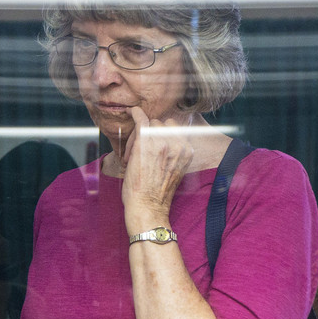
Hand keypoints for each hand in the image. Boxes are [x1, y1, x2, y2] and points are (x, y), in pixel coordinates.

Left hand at [121, 107, 193, 230]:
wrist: (148, 206)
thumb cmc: (158, 194)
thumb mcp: (176, 171)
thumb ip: (175, 154)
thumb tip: (167, 141)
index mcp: (187, 150)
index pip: (176, 129)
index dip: (163, 134)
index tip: (155, 142)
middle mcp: (177, 143)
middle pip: (163, 124)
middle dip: (152, 134)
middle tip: (142, 153)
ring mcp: (161, 141)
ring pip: (151, 123)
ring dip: (141, 134)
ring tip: (134, 155)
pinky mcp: (145, 142)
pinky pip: (141, 119)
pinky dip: (135, 113)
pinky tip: (130, 112)